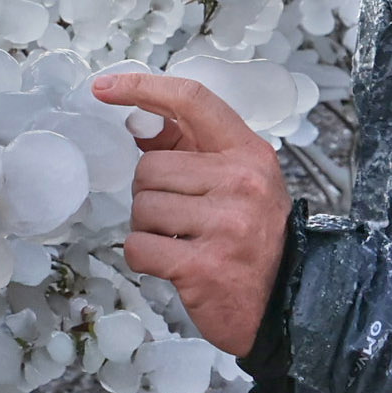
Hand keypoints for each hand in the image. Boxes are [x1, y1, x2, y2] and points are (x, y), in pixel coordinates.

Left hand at [91, 72, 290, 356]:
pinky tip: (174, 264)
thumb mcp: (238, 185)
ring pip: (141, 207)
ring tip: (183, 242)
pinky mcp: (203, 266)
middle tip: (182, 219)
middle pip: (150, 167)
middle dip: (151, 194)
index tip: (105, 87)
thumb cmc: (255, 242)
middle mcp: (241, 183)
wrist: (286, 305)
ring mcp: (225, 225)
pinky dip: (145, 258)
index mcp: (249, 154)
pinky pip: (139, 247)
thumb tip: (140, 123)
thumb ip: (192, 151)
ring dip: (149, 229)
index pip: (192, 101)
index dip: (143, 87)